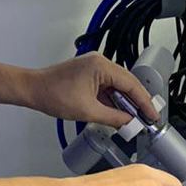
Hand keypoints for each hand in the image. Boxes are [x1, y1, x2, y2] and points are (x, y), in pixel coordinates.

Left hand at [24, 52, 158, 127]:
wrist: (32, 89)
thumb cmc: (53, 95)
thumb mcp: (88, 111)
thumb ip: (113, 117)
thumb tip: (130, 123)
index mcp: (101, 66)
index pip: (131, 84)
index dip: (145, 102)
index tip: (153, 116)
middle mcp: (99, 62)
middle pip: (127, 83)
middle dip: (137, 103)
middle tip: (148, 120)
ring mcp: (94, 67)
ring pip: (118, 85)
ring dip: (125, 102)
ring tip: (135, 119)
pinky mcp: (88, 73)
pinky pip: (107, 86)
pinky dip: (113, 99)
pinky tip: (119, 113)